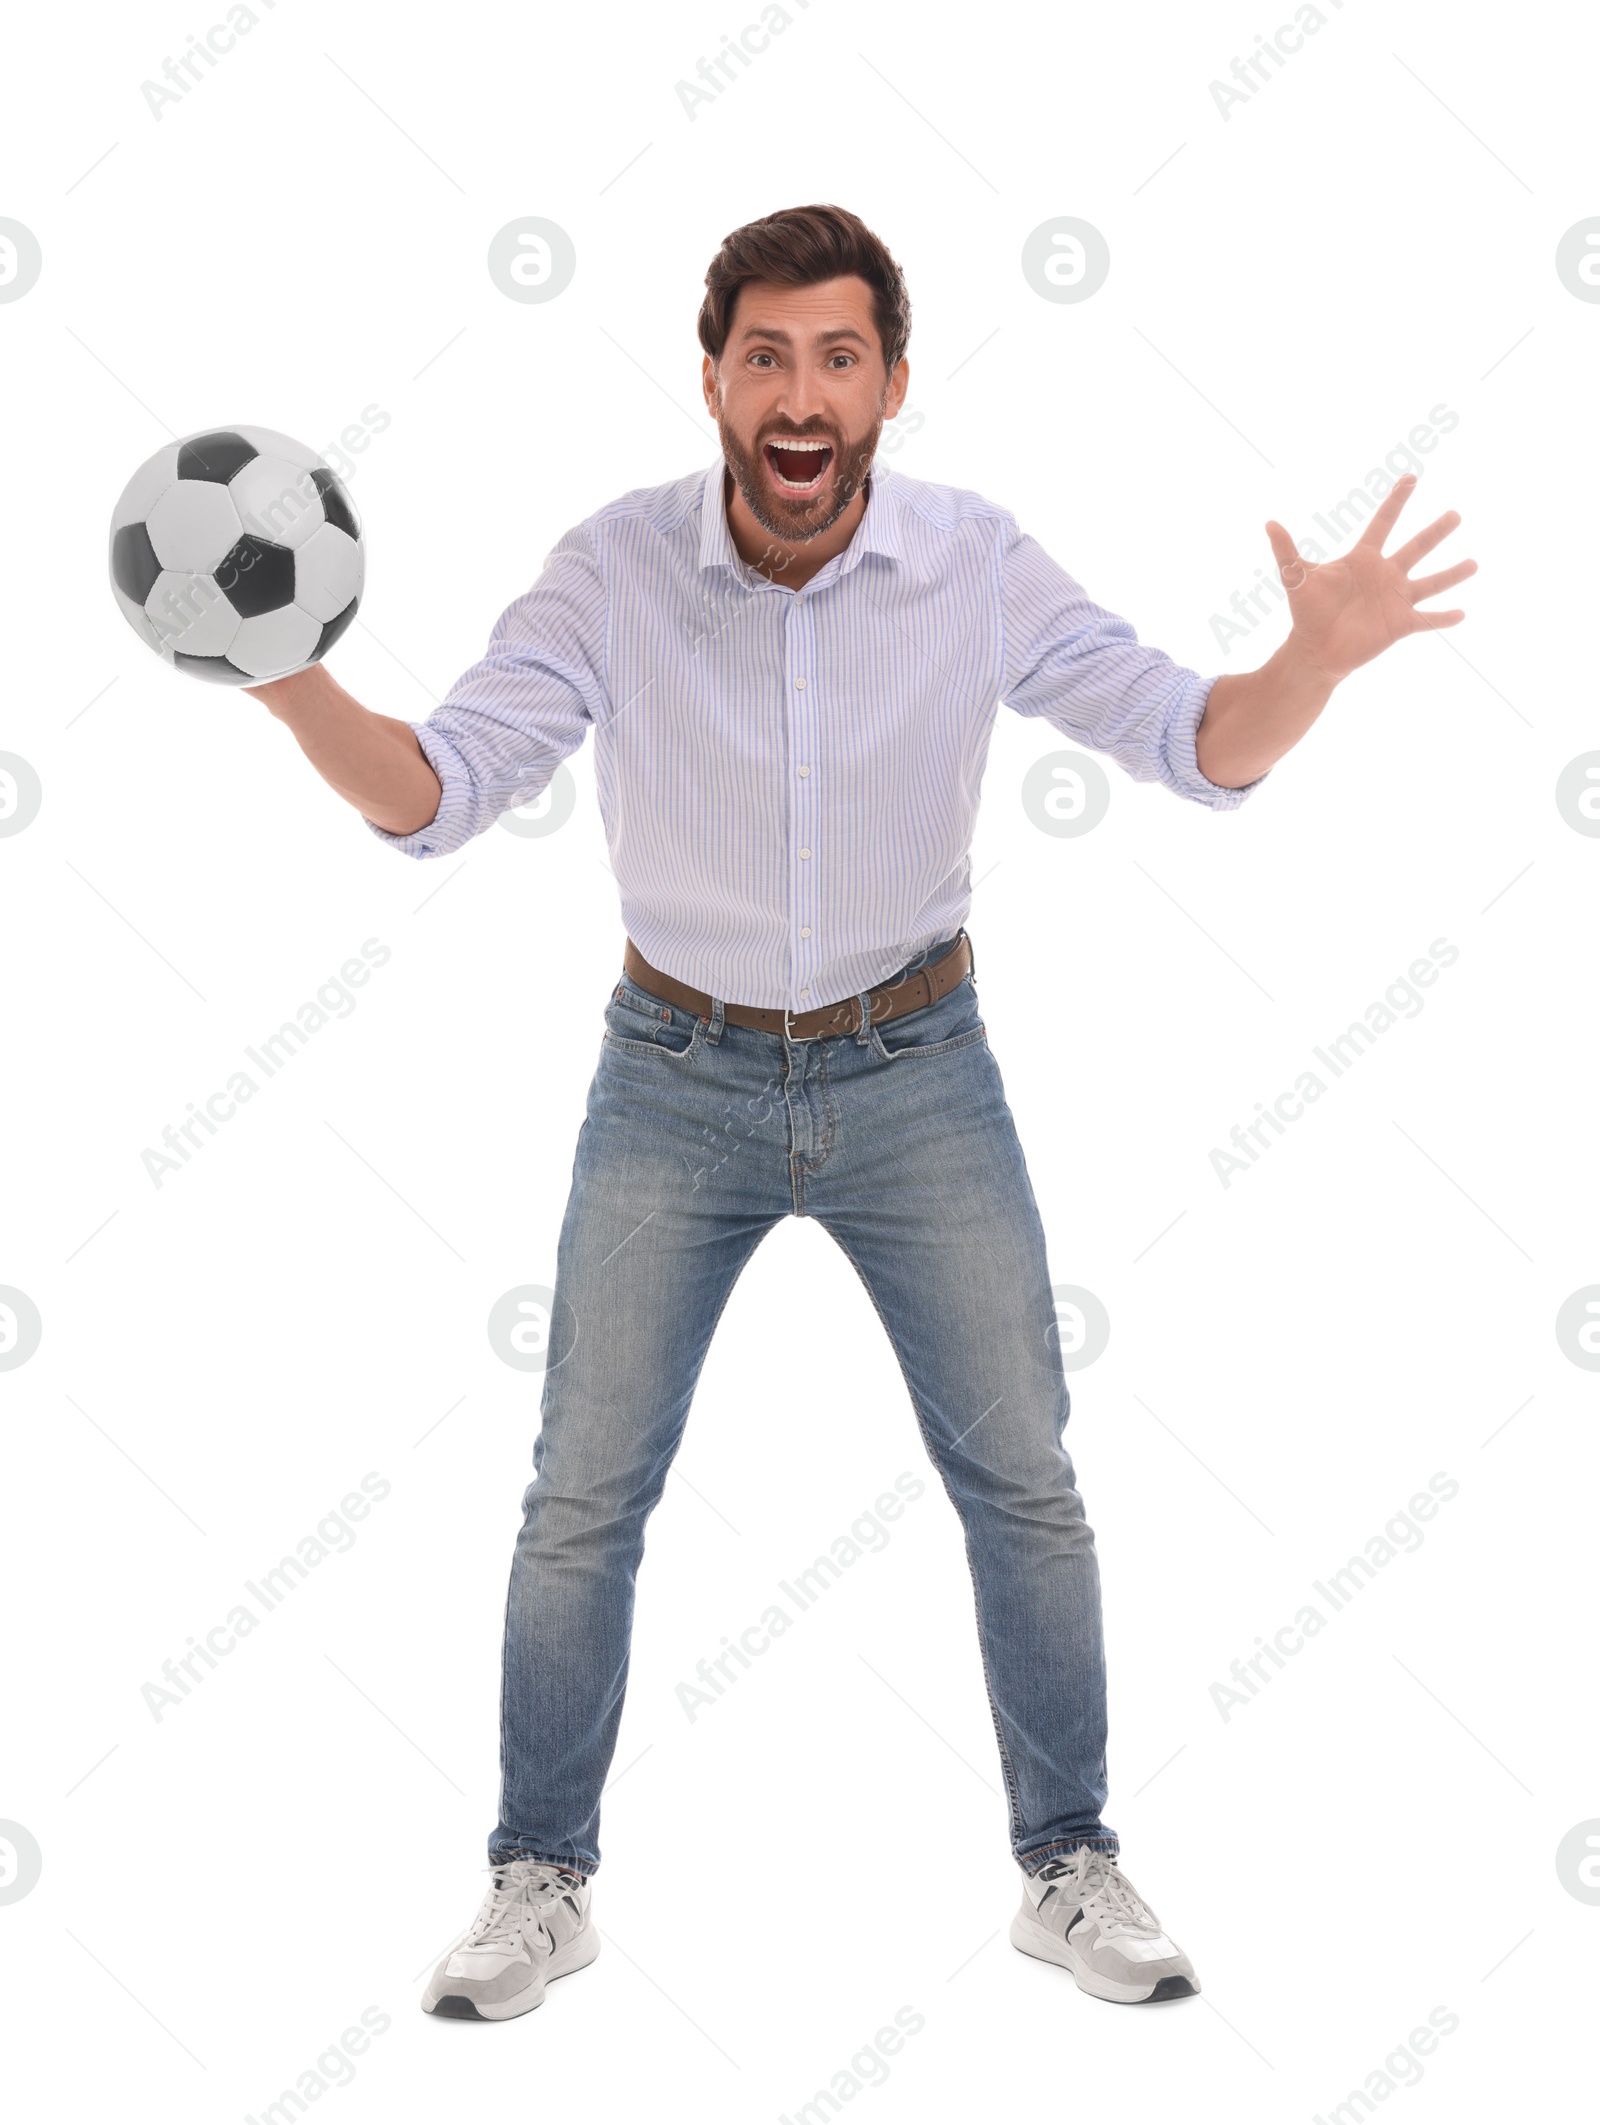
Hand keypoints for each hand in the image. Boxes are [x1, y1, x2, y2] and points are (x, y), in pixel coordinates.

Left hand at [1266, 474, 1475, 682]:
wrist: (1314, 650)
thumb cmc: (1307, 612)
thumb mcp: (1297, 579)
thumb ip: (1287, 552)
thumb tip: (1269, 524)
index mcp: (1364, 559)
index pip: (1383, 523)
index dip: (1396, 501)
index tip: (1411, 477)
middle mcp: (1385, 574)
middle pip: (1416, 547)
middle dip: (1436, 532)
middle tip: (1456, 515)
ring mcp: (1396, 599)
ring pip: (1431, 582)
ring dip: (1452, 574)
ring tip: (1473, 564)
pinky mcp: (1400, 624)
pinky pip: (1427, 620)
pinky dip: (1444, 618)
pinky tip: (1462, 614)